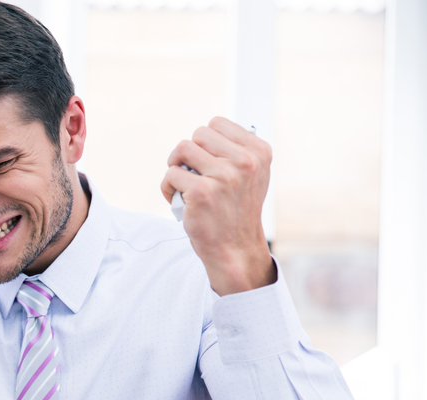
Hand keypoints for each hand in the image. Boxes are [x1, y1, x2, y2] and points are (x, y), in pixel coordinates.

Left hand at [161, 117, 276, 295]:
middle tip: (189, 172)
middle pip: (198, 134)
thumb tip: (211, 130)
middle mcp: (245, 162)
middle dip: (188, 153)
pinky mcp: (202, 192)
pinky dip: (167, 187)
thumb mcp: (252, 176)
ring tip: (181, 183)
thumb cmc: (236, 211)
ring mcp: (224, 176)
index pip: (217, 123)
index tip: (205, 160)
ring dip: (174, 166)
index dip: (204, 141)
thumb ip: (238, 151)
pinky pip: (171, 174)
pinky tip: (176, 198)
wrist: (235, 248)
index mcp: (258, 152)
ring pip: (181, 150)